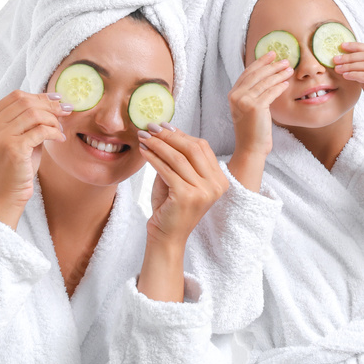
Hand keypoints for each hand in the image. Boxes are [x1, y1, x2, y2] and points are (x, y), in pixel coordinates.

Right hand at [0, 89, 71, 226]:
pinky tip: (59, 139)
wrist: (4, 197)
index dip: (39, 95)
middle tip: (66, 111)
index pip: (15, 96)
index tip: (57, 100)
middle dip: (49, 105)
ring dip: (53, 119)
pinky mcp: (12, 148)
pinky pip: (41, 131)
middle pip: (25, 102)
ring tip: (60, 129)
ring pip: (34, 114)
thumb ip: (28, 120)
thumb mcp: (17, 139)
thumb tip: (53, 101)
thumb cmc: (14, 169)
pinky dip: (54, 132)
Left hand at [136, 124, 229, 247]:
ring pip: (178, 157)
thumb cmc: (171, 207)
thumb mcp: (179, 178)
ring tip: (143, 137)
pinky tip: (143, 151)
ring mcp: (204, 191)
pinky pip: (167, 169)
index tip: (163, 126)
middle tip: (150, 128)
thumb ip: (178, 157)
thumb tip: (166, 128)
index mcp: (219, 180)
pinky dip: (153, 157)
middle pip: (192, 149)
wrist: (167, 237)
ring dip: (158, 144)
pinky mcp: (187, 196)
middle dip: (168, 135)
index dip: (181, 134)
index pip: (202, 147)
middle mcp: (216, 185)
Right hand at [228, 50, 292, 157]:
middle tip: (284, 59)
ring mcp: (244, 101)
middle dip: (271, 65)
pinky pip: (270, 92)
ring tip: (289, 69)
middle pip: (256, 74)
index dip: (260, 62)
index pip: (247, 73)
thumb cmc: (252, 130)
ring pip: (265, 82)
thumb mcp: (248, 108)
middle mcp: (236, 96)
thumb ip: (252, 93)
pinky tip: (286, 83)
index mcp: (233, 94)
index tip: (271, 54)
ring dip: (278, 74)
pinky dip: (279, 86)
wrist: (250, 148)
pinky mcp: (255, 107)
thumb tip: (268, 76)